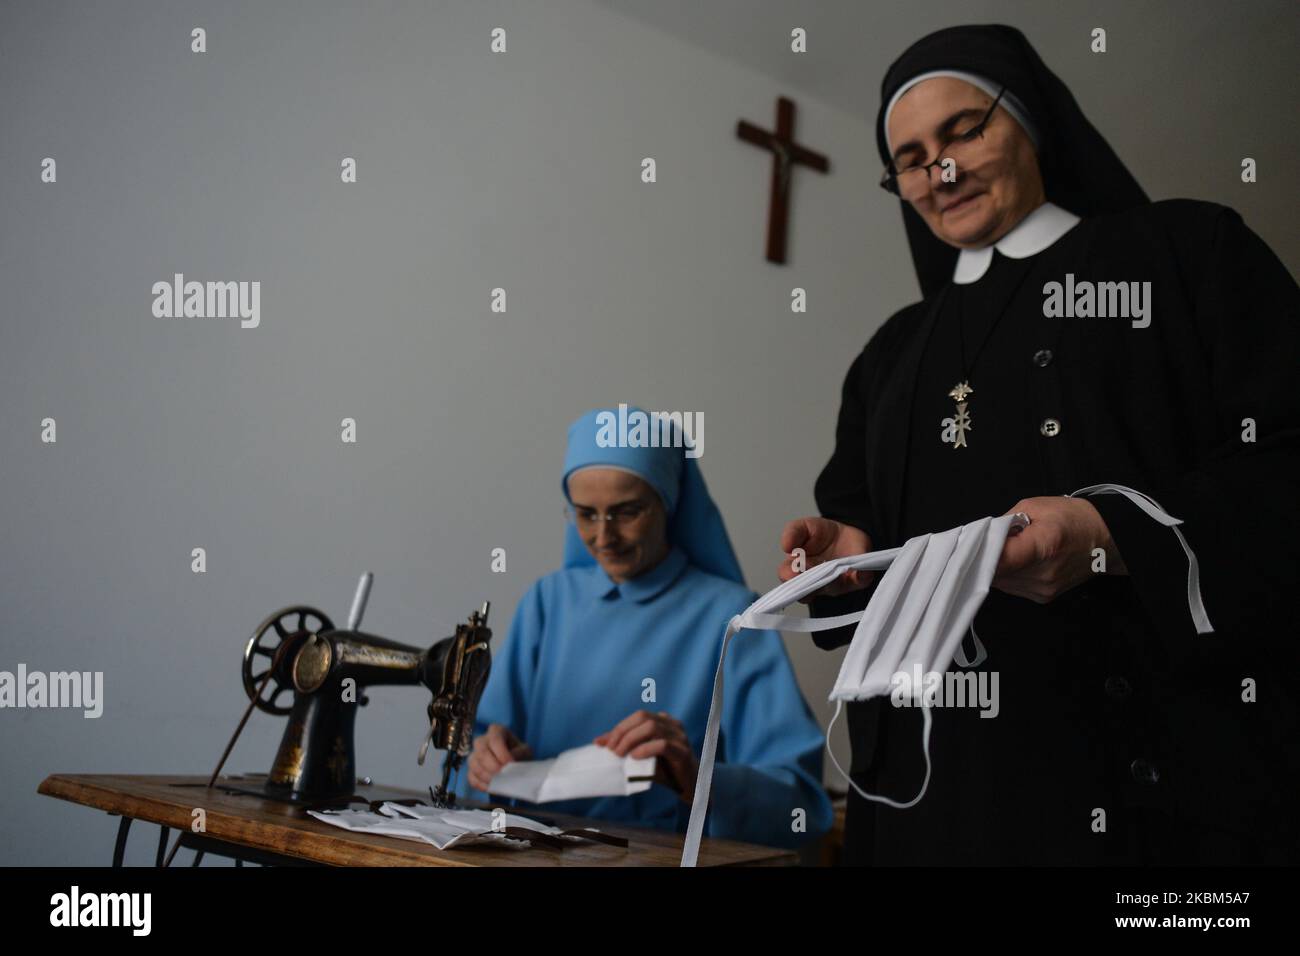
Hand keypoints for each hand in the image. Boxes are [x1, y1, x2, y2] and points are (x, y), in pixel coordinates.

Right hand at [467, 723, 532, 792]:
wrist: (514, 765)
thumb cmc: (519, 754)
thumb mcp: (525, 750)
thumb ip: (520, 754)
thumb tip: (511, 763)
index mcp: (496, 731)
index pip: (495, 740)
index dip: (502, 753)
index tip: (510, 764)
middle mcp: (482, 740)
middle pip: (482, 752)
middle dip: (493, 766)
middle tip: (504, 776)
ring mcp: (474, 755)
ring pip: (475, 765)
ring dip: (487, 776)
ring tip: (499, 782)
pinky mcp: (471, 769)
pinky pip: (472, 777)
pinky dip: (481, 784)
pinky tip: (492, 787)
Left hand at [595, 710, 697, 804]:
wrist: (689, 786)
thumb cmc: (665, 770)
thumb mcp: (642, 756)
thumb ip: (625, 747)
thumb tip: (598, 741)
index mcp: (663, 721)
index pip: (638, 716)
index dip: (619, 727)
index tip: (603, 743)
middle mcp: (672, 725)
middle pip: (643, 717)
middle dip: (623, 731)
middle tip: (611, 750)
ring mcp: (679, 737)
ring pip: (652, 728)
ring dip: (631, 740)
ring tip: (620, 754)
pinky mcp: (683, 752)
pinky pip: (662, 744)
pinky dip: (645, 749)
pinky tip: (635, 757)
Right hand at [778, 517, 875, 600]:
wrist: (845, 532)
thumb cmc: (821, 534)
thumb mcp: (804, 526)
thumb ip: (793, 532)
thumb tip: (786, 545)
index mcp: (798, 569)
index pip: (788, 579)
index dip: (789, 576)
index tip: (794, 567)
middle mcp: (816, 582)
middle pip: (806, 592)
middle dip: (807, 585)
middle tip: (809, 570)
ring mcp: (836, 583)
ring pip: (832, 588)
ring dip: (832, 581)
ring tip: (834, 571)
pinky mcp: (857, 579)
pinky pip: (860, 581)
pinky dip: (861, 576)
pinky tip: (860, 572)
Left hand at [993, 496, 1126, 602]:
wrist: (1105, 539)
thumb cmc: (1072, 518)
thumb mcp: (1035, 506)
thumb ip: (1005, 523)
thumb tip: (982, 538)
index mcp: (1044, 545)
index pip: (1002, 559)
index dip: (982, 553)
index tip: (972, 545)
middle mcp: (1044, 573)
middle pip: (996, 572)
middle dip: (987, 557)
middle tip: (991, 542)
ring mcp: (1044, 589)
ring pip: (1000, 582)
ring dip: (997, 567)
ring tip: (1011, 549)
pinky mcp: (1043, 598)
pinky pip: (1012, 587)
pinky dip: (1008, 574)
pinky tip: (1020, 561)